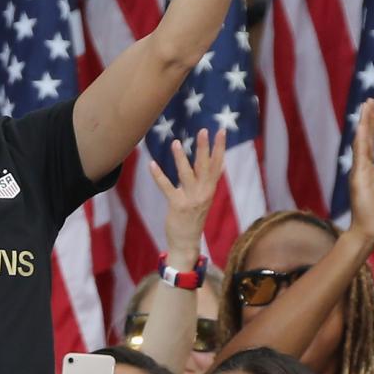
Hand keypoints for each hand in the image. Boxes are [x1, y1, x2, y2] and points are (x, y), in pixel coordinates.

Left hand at [150, 128, 226, 260]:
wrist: (187, 242)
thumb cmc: (193, 218)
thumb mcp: (203, 197)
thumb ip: (203, 181)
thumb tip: (204, 162)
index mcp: (210, 189)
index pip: (218, 165)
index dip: (220, 148)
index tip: (221, 132)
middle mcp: (203, 193)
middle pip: (205, 166)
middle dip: (204, 148)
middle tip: (203, 130)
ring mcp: (191, 200)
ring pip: (187, 175)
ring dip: (181, 158)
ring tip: (175, 142)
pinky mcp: (177, 206)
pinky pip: (167, 188)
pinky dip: (159, 176)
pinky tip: (152, 164)